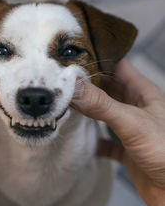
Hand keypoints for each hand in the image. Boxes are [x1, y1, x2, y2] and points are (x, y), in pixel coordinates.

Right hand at [72, 59, 164, 205]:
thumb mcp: (132, 123)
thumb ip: (101, 105)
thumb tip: (72, 87)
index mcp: (143, 92)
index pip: (118, 65)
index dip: (98, 57)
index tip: (73, 55)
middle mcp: (136, 107)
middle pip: (108, 88)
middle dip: (88, 83)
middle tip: (63, 80)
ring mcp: (132, 129)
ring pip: (106, 112)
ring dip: (89, 109)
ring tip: (67, 103)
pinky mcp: (128, 150)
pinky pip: (107, 141)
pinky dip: (95, 140)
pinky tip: (83, 141)